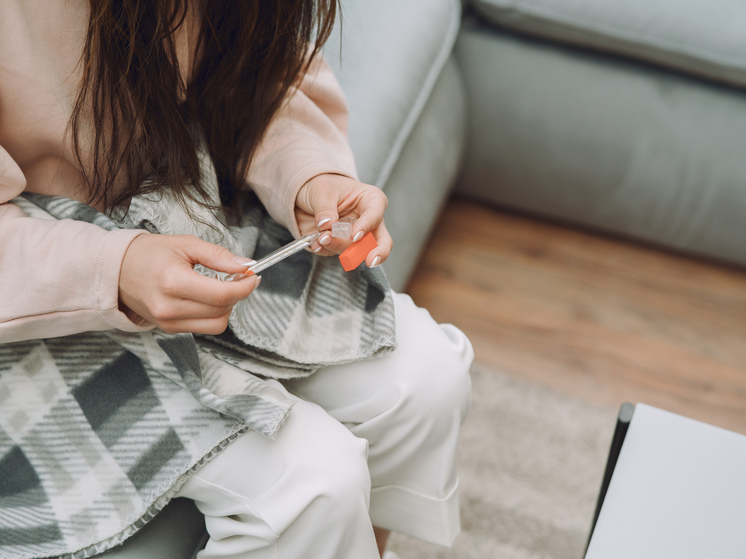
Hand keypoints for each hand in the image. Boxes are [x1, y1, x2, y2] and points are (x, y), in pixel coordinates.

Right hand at [119, 234, 259, 333]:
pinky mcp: (169, 329)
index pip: (222, 295)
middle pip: (222, 310)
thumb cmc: (150, 253)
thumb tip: (246, 265)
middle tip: (239, 277)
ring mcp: (168, 322)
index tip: (253, 276)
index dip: (245, 287)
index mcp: (173, 282)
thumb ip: (219, 256)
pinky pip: (204, 327)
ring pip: (217, 323)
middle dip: (238, 294)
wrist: (117, 270)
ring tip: (222, 287)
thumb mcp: (186, 244)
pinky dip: (213, 313)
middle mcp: (169, 307)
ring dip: (227, 306)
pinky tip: (208, 297)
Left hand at [294, 174, 391, 267]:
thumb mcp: (322, 191)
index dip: (367, 226)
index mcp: (371, 201)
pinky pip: (335, 253)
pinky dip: (325, 250)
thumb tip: (327, 224)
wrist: (306, 193)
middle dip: (377, 253)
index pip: (375, 215)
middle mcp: (367, 222)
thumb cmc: (323, 185)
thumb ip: (325, 209)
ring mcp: (355, 236)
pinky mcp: (340, 246)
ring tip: (321, 239)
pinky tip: (316, 243)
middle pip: (380, 242)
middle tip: (370, 261)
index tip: (355, 236)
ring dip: (337, 247)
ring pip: (354, 250)